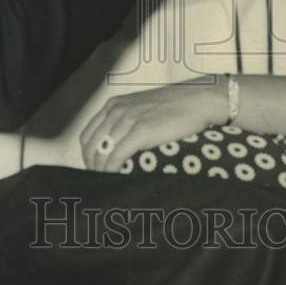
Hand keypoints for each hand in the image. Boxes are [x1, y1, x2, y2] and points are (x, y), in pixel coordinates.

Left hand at [79, 77, 225, 172]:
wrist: (198, 99)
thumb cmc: (175, 107)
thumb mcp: (142, 109)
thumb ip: (127, 121)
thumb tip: (120, 145)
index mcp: (114, 105)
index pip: (87, 135)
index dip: (87, 156)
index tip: (94, 170)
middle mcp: (116, 111)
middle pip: (90, 146)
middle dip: (92, 167)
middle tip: (99, 183)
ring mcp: (127, 120)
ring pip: (101, 153)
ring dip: (100, 172)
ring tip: (107, 186)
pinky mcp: (141, 131)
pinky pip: (116, 156)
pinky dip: (112, 171)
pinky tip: (115, 180)